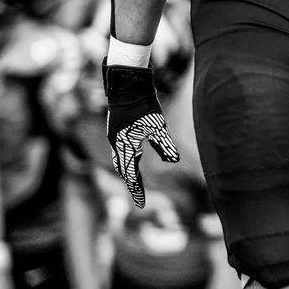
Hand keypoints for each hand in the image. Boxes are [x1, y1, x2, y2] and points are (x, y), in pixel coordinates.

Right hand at [103, 57, 181, 214]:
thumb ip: (164, 145)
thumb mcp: (158, 126)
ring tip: (136, 180)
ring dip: (129, 170)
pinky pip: (121, 149)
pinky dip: (128, 157)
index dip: (136, 191)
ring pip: (121, 159)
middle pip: (123, 169)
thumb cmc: (143, 105)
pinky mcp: (117, 128)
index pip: (131, 176)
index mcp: (125, 147)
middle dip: (131, 182)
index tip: (141, 205)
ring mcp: (115, 136)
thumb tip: (174, 161)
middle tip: (139, 195)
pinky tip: (136, 155)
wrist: (127, 84)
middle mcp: (116, 144)